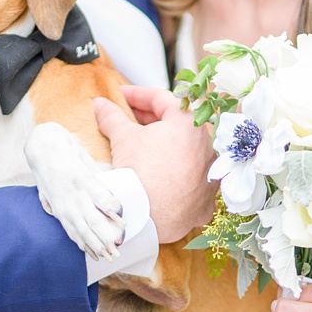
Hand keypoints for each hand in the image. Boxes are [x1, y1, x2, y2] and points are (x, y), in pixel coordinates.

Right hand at [92, 85, 213, 243]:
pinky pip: (193, 181)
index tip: (120, 96)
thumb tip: (100, 104)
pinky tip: (162, 175)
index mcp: (190, 124)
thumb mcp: (123, 138)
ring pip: (188, 153)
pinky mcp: (207, 200)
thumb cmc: (139, 172)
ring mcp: (211, 175)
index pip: (162, 99)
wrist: (146, 217)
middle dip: (151, 120)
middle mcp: (208, 147)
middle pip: (178, 126)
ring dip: (167, 147)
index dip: (137, 95)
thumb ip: (112, 116)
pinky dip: (178, 176)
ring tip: (143, 147)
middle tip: (128, 119)